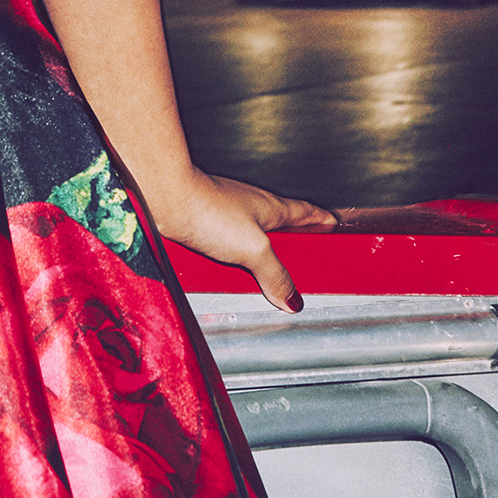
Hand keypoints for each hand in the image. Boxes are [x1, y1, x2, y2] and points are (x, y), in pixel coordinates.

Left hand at [139, 165, 333, 316]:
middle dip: (290, 248)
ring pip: (250, 241)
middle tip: (300, 270)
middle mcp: (251, 208)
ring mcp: (226, 215)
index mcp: (273, 208)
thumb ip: (275, 275)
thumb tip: (292, 299)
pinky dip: (229, 263)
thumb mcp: (253, 249)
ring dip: (257, 260)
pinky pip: (224, 249)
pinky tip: (224, 278)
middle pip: (280, 229)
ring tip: (260, 285)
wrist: (163, 198)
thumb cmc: (207, 208)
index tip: (334, 226)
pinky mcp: (203, 225)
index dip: (322, 220)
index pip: (307, 213)